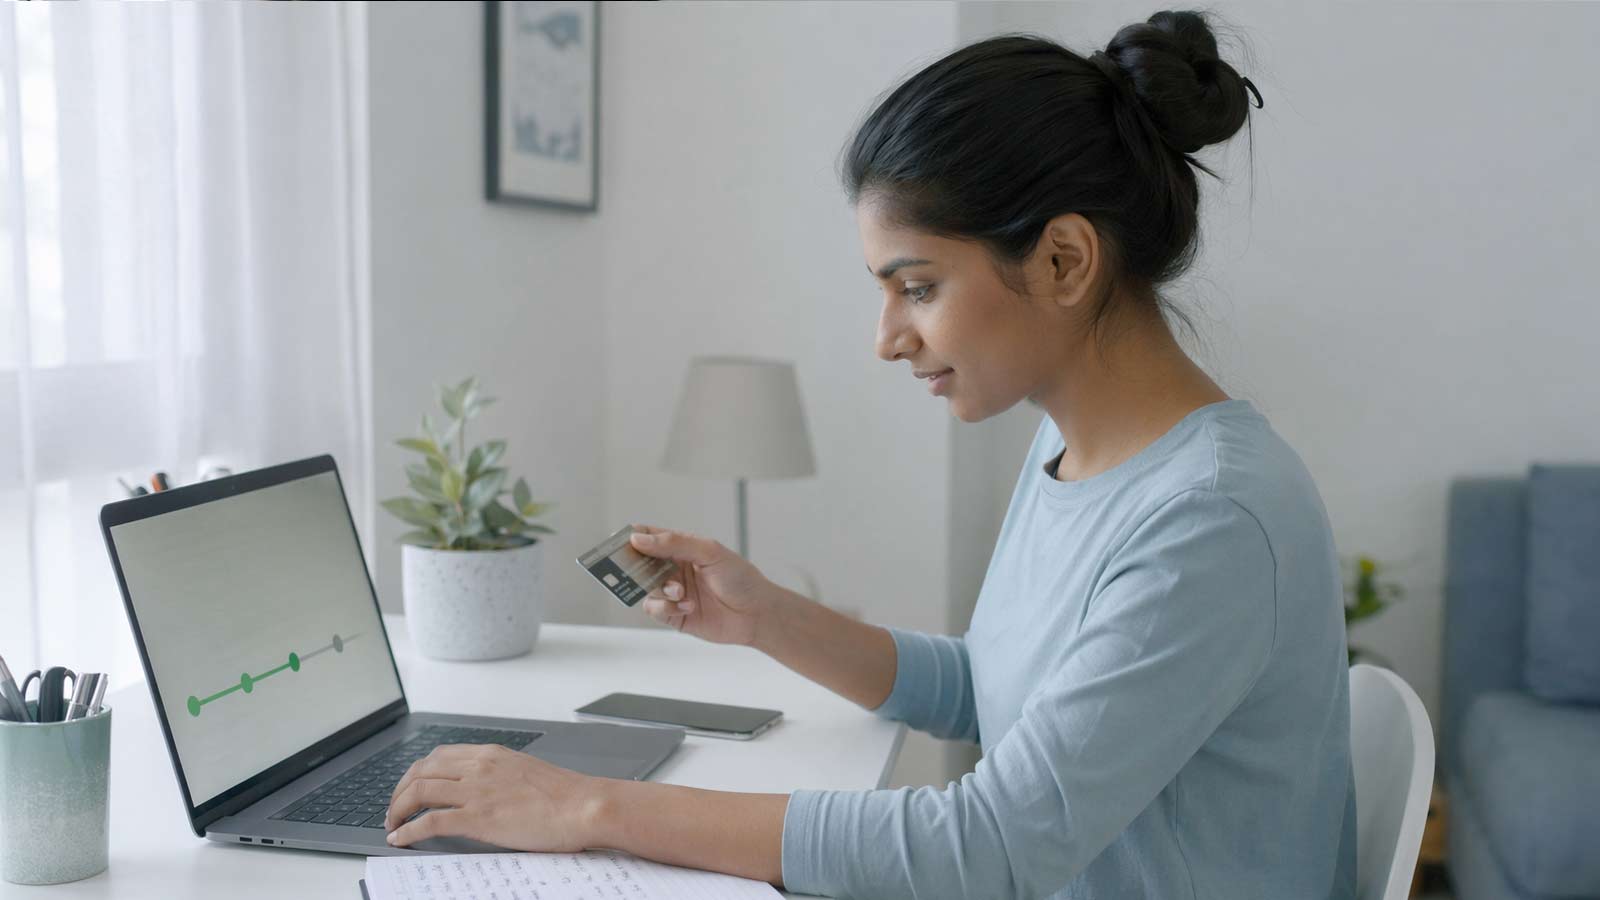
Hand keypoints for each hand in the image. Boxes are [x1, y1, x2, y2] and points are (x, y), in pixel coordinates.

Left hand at [384, 744, 600, 849]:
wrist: (584, 806)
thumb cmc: (566, 795)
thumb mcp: (525, 772)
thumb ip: (499, 775)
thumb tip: (484, 789)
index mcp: (490, 754)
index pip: (439, 756)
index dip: (416, 773)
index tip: (409, 788)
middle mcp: (478, 767)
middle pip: (421, 770)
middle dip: (400, 790)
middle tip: (394, 809)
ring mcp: (477, 791)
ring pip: (419, 792)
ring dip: (398, 810)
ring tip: (392, 825)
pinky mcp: (478, 818)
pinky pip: (430, 822)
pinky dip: (408, 831)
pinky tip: (401, 839)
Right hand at [628, 525, 778, 646]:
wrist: (757, 613)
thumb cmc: (740, 577)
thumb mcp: (709, 552)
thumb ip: (674, 543)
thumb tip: (639, 538)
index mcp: (682, 548)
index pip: (649, 536)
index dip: (633, 537)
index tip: (621, 541)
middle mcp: (674, 568)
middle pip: (640, 563)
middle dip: (633, 565)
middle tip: (628, 568)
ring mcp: (673, 592)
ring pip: (646, 588)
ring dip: (660, 588)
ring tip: (679, 591)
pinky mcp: (675, 614)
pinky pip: (656, 609)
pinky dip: (666, 607)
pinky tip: (687, 605)